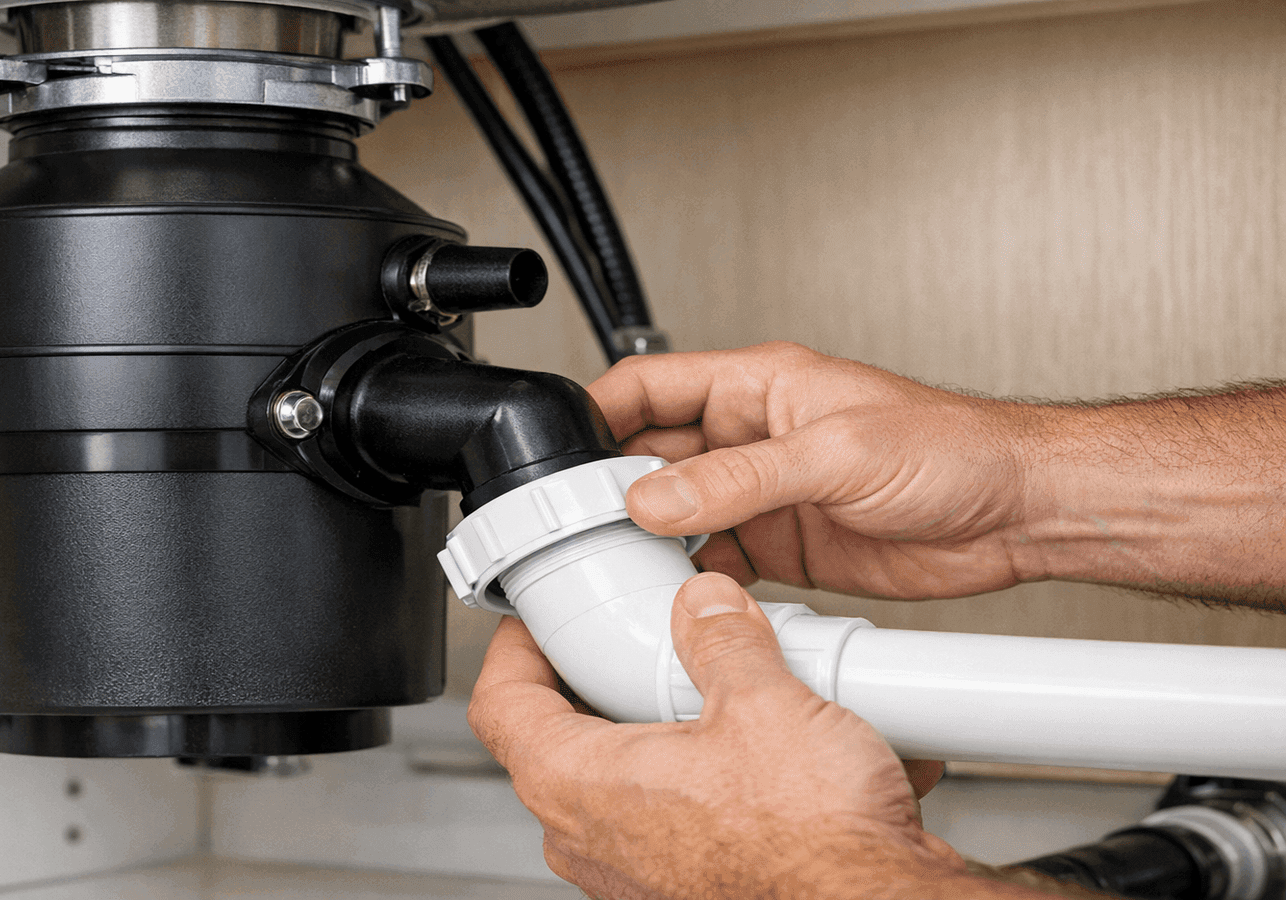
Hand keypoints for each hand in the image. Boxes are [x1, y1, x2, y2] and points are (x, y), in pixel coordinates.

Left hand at [469, 573, 1043, 899]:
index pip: (499, 704)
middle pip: (558, 741)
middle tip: (635, 645)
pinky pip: (675, 819)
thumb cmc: (813, 844)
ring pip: (620, 783)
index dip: (514, 649)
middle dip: (600, 686)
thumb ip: (722, 641)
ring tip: (717, 696)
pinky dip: (710, 781)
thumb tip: (705, 606)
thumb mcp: (764, 702)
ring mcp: (633, 875)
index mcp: (578, 784)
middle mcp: (591, 840)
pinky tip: (769, 754)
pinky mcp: (683, 890)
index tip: (535, 621)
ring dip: (662, 735)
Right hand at [587, 342, 1043, 599]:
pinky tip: (673, 595)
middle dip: (609, 488)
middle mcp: (751, 436)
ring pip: (674, 514)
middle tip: (580, 526)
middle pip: (649, 455)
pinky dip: (686, 579)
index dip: (596, 413)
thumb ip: (740, 478)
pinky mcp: (781, 545)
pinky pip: (712, 560)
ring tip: (617, 565)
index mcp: (756, 385)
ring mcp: (763, 494)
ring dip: (645, 540)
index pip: (649, 385)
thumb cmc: (953, 448)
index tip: (557, 453)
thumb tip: (655, 498)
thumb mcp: (835, 453)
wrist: (1018, 513)